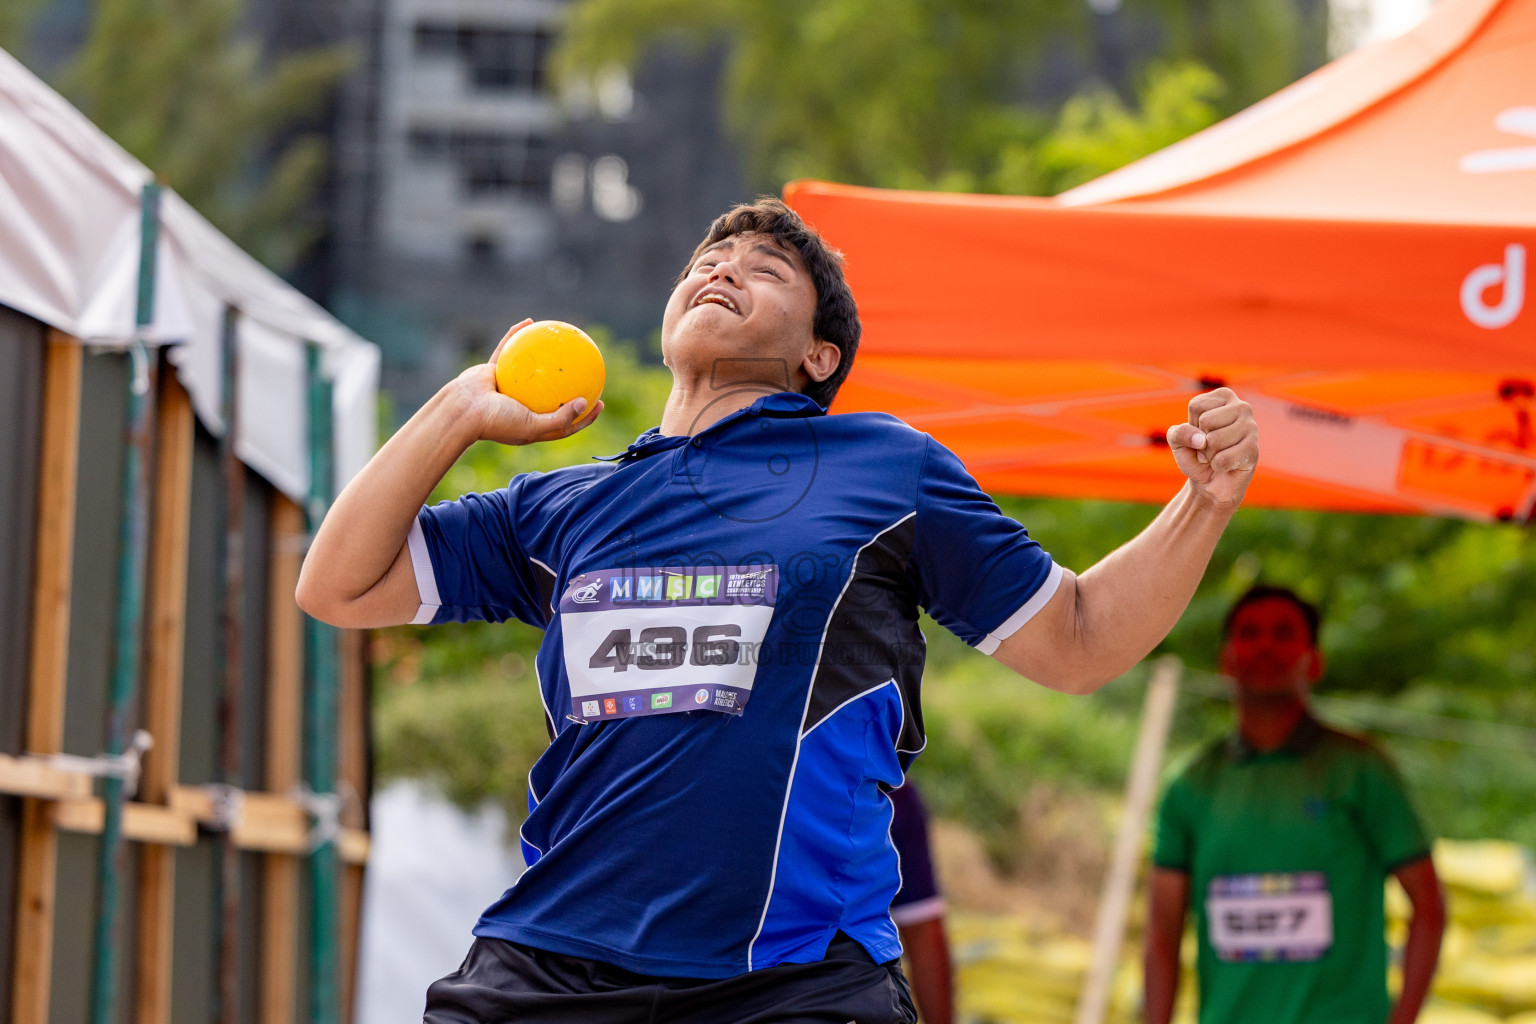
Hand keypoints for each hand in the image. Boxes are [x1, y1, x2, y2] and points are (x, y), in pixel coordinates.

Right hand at [450, 318, 604, 445]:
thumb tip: (585, 403)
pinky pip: (509, 349)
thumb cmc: (497, 423)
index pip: (564, 421)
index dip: (584, 415)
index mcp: (532, 424)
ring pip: (531, 368)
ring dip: (545, 354)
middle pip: (551, 394)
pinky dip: (517, 336)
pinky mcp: (494, 370)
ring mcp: (508, 388)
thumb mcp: (533, 427)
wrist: (462, 411)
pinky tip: (529, 322)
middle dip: (568, 383)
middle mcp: (522, 406)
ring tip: (560, 341)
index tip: (600, 403)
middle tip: (586, 370)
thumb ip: (560, 419)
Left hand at [1166, 387, 1257, 512]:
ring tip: (1218, 455)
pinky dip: (1218, 466)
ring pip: (1215, 440)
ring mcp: (1252, 428)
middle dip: (1201, 441)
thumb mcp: (1177, 441)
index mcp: (1224, 397)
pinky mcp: (1254, 450)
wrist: (1211, 482)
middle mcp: (1242, 407)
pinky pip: (1224, 459)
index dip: (1191, 425)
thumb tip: (1201, 439)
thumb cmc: (1195, 455)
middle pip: (1206, 421)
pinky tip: (1226, 465)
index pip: (1196, 406)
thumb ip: (1179, 433)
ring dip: (1209, 455)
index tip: (1200, 434)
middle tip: (1210, 447)